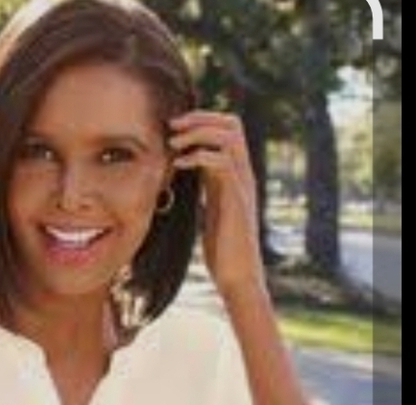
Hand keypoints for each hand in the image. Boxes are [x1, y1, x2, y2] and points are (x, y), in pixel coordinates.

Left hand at [168, 110, 264, 297]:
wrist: (238, 274)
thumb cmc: (223, 248)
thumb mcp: (213, 209)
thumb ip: (208, 188)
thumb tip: (191, 176)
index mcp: (235, 174)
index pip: (228, 130)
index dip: (202, 121)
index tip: (174, 127)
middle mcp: (243, 174)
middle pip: (232, 124)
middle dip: (201, 118)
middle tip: (172, 126)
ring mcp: (242, 184)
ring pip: (229, 137)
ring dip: (198, 133)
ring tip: (173, 143)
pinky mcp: (236, 199)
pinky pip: (222, 163)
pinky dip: (199, 156)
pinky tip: (179, 165)